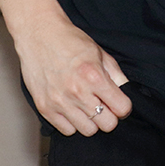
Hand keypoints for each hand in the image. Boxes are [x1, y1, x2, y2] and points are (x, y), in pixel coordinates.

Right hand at [15, 11, 131, 136]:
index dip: (123, 106)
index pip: (122, 109)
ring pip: (88, 131)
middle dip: (109, 115)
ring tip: (85, 104)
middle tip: (102, 104)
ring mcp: (60, 102)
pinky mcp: (45, 108)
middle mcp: (77, 92)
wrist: (39, 34)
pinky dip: (72, 122)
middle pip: (107, 124)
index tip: (118, 102)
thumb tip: (125, 92)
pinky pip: (67, 131)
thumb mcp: (99, 52)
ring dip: (91, 120)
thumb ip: (115, 74)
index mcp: (94, 76)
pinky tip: (71, 107)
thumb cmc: (69, 41)